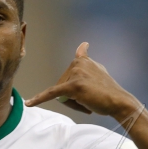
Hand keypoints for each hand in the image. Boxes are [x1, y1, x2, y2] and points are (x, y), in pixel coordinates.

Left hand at [25, 42, 139, 120]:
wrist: (118, 102)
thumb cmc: (108, 93)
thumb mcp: (99, 74)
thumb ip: (87, 64)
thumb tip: (83, 46)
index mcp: (85, 60)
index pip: (80, 55)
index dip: (83, 51)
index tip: (85, 44)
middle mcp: (79, 63)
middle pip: (63, 83)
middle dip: (72, 96)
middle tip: (90, 99)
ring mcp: (76, 74)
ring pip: (61, 93)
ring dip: (72, 103)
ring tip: (89, 101)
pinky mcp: (73, 86)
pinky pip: (52, 94)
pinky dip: (39, 99)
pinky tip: (29, 103)